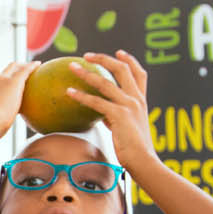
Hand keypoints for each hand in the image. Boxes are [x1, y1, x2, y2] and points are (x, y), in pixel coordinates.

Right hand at [0, 60, 40, 131]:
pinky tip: (39, 64)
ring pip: (13, 68)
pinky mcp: (13, 81)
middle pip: (4, 71)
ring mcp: (1, 80)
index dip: (2, 83)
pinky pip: (24, 70)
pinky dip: (31, 66)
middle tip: (22, 71)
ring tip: (33, 67)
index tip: (8, 86)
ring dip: (23, 67)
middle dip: (14, 69)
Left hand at [66, 50, 156, 171]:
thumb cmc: (134, 149)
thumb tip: (101, 114)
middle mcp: (136, 99)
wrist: (144, 161)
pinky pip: (96, 102)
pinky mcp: (119, 115)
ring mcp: (129, 106)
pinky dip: (81, 96)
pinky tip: (68, 92)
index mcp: (141, 101)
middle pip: (122, 70)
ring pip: (105, 82)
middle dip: (103, 59)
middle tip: (86, 55)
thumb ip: (115, 117)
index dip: (130, 60)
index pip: (139, 74)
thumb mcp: (127, 127)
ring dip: (86, 73)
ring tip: (71, 67)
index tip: (119, 52)